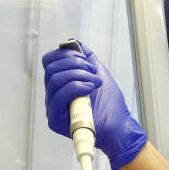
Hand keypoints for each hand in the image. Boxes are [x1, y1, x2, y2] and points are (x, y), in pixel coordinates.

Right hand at [43, 43, 147, 169]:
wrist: (119, 127)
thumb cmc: (110, 105)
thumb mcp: (98, 73)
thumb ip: (86, 57)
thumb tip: (73, 42)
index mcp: (60, 84)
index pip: (49, 61)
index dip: (64, 54)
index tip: (83, 57)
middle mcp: (53, 95)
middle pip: (51, 68)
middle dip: (75, 64)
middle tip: (93, 71)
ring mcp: (53, 108)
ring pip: (55, 80)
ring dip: (79, 75)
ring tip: (95, 81)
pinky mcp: (55, 120)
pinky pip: (60, 96)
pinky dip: (77, 87)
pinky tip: (90, 88)